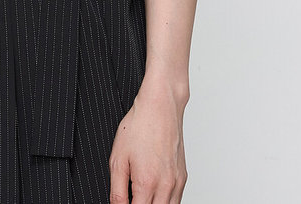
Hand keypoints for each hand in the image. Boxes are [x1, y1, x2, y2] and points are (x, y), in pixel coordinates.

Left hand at [108, 78, 187, 202]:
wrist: (160, 106)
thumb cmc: (139, 126)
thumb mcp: (117, 158)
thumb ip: (117, 190)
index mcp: (147, 183)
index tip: (123, 203)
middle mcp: (165, 186)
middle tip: (131, 197)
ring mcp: (177, 182)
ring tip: (140, 195)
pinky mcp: (183, 177)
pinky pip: (176, 201)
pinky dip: (165, 202)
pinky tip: (153, 194)